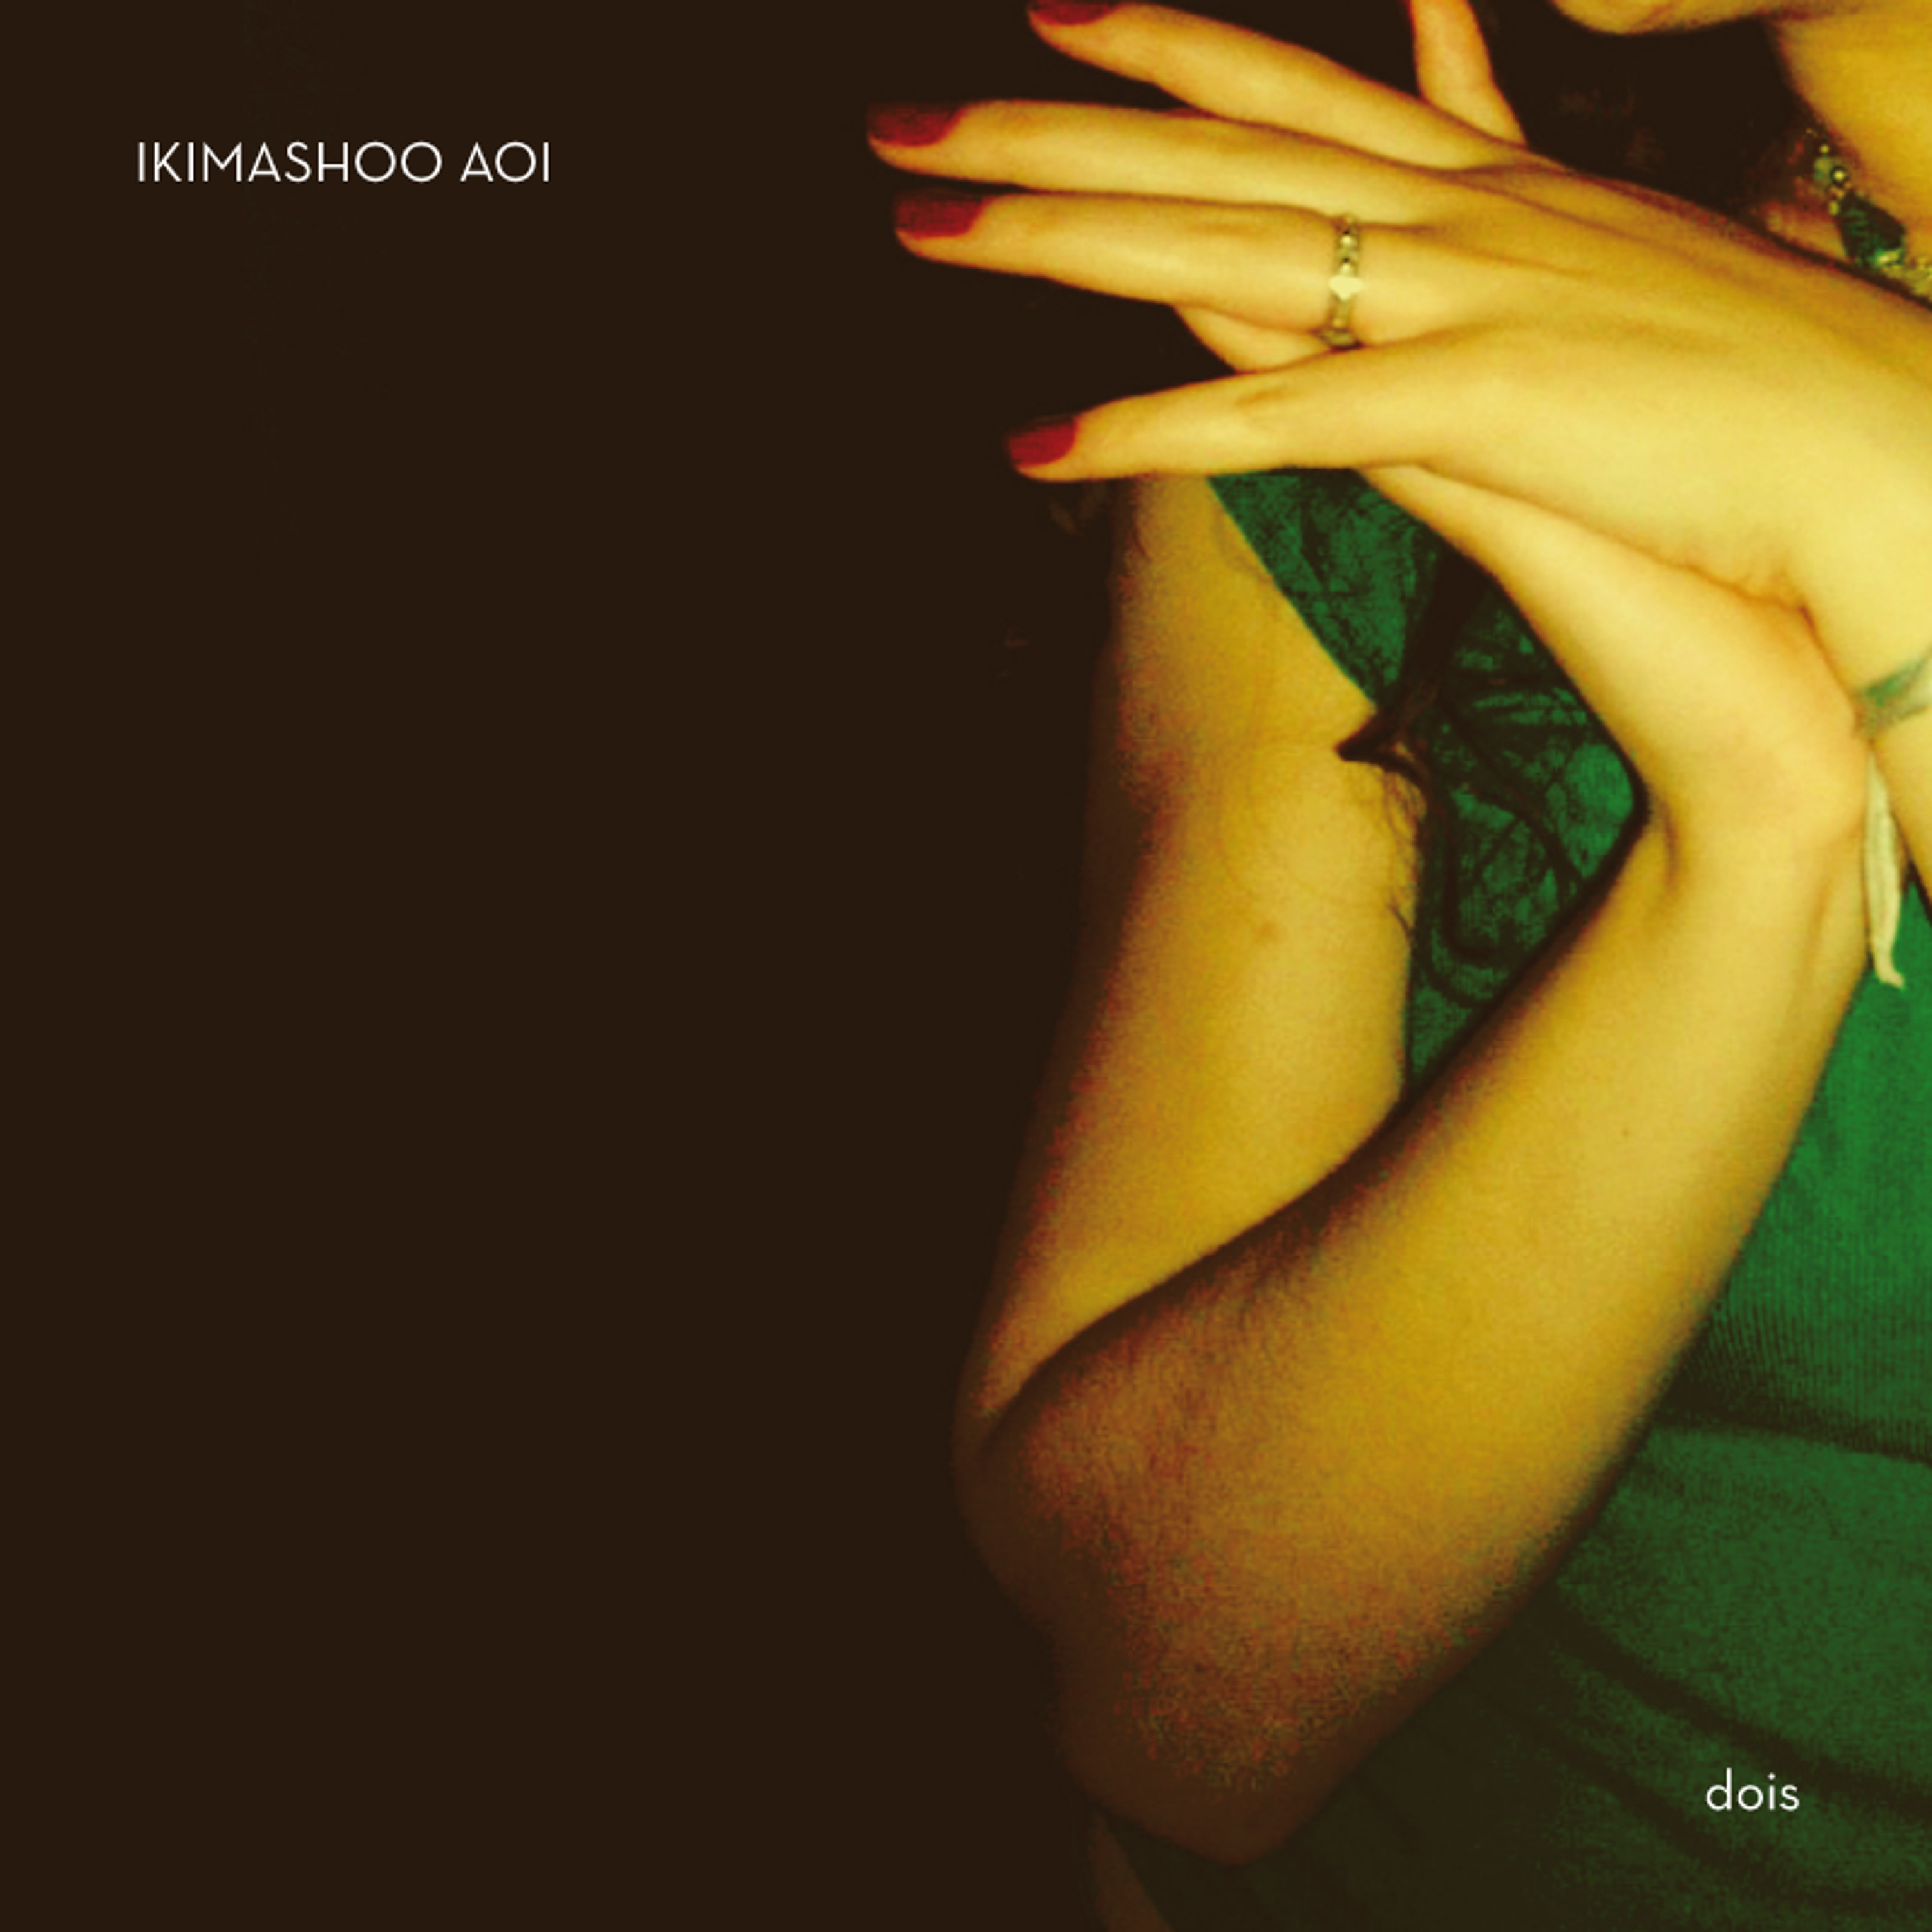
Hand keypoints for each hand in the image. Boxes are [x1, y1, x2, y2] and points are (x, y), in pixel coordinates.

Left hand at [870, 2, 1931, 702]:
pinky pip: (1272, 420)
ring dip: (1049, 238)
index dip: (1165, 38)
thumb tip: (1473, 190)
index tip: (1052, 4)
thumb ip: (1534, 222)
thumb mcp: (1632, 277)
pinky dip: (1145, 432)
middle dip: (1044, 123)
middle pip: (1212, 143)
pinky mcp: (1476, 404)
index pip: (1298, 83)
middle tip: (899, 119)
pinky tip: (1030, 446)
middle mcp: (1459, 213)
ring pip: (1210, 247)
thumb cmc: (1768, 394)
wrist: (1890, 453)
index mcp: (1493, 184)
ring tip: (913, 226)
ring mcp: (1461, 297)